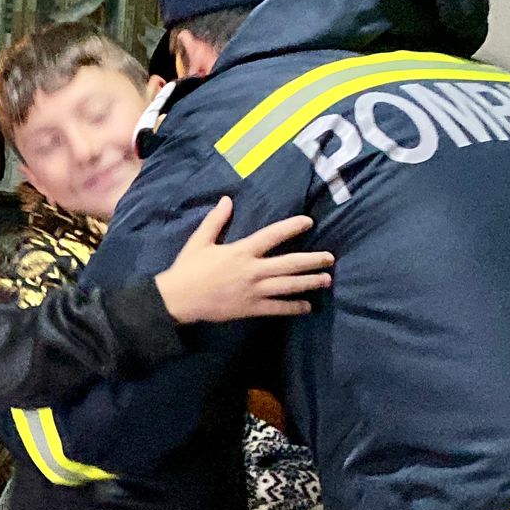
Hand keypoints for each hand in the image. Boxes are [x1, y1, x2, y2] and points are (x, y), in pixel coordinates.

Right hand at [154, 197, 333, 324]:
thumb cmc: (188, 268)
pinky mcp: (251, 308)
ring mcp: (254, 291)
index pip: (272, 235)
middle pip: (289, 264)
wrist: (178, 299)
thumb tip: (227, 200)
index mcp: (241, 251)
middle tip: (330, 258)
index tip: (308, 222)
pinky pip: (277, 308)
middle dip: (312, 261)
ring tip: (326, 280)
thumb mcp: (200, 241)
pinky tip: (307, 306)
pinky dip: (293, 307)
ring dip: (309, 282)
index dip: (292, 227)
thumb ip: (216, 221)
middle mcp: (252, 270)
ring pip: (288, 286)